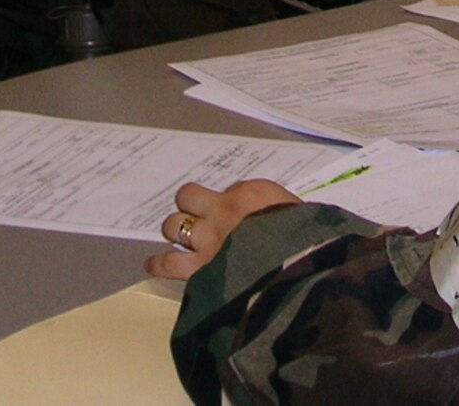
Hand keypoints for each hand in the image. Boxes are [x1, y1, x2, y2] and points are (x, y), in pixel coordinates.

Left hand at [145, 179, 299, 280]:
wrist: (296, 267)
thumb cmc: (305, 243)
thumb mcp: (297, 216)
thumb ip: (276, 213)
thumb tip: (265, 219)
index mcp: (251, 196)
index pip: (230, 190)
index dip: (230, 202)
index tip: (237, 214)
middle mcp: (223, 212)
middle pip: (188, 197)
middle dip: (191, 209)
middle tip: (198, 221)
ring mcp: (208, 240)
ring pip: (173, 225)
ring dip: (176, 232)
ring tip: (178, 238)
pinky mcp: (199, 269)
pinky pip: (168, 263)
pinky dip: (159, 264)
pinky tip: (153, 264)